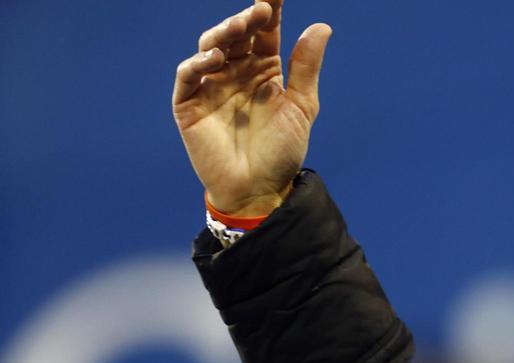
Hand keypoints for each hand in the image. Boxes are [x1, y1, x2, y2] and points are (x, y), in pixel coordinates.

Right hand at [173, 1, 331, 215]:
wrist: (259, 190)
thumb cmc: (281, 151)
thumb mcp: (301, 107)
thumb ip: (306, 68)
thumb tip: (321, 26)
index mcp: (263, 69)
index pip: (265, 31)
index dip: (269, 9)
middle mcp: (236, 72)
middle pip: (236, 34)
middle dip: (246, 19)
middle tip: (260, 10)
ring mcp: (211, 86)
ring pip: (210, 46)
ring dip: (224, 33)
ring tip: (241, 26)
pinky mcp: (189, 104)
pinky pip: (188, 76)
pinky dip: (198, 63)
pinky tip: (215, 58)